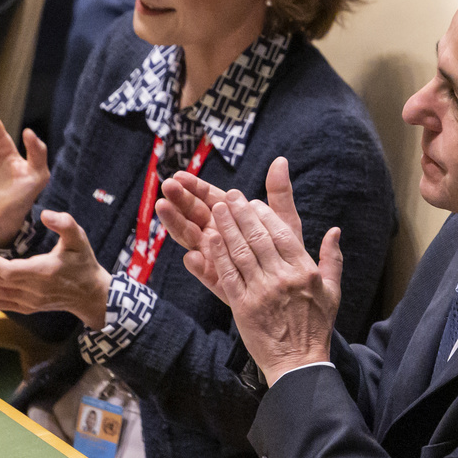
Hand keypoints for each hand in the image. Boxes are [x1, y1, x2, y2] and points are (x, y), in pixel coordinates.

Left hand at [0, 209, 111, 328]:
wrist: (91, 294)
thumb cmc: (83, 263)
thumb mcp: (79, 239)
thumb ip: (65, 224)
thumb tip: (46, 214)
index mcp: (43, 273)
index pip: (7, 271)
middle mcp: (33, 291)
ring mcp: (29, 302)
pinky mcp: (27, 308)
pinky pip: (0, 303)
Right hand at [157, 157, 304, 302]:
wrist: (294, 297)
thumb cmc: (289, 256)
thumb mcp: (286, 223)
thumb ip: (280, 194)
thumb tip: (281, 160)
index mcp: (231, 219)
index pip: (209, 197)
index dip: (195, 186)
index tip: (180, 174)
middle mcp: (218, 236)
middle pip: (195, 215)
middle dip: (181, 200)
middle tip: (167, 186)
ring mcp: (216, 259)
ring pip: (192, 239)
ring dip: (177, 224)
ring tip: (163, 207)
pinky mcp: (220, 283)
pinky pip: (207, 274)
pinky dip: (199, 266)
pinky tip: (192, 257)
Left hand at [194, 163, 341, 386]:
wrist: (298, 362)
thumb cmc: (316, 327)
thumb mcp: (332, 292)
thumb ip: (333, 259)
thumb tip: (335, 231)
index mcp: (305, 271)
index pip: (281, 233)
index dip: (264, 215)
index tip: (252, 202)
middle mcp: (283, 278)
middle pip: (258, 238)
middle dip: (242, 213)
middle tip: (229, 196)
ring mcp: (261, 292)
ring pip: (241, 252)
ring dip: (227, 228)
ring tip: (216, 209)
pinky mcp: (243, 306)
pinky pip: (228, 275)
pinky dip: (218, 255)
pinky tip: (211, 239)